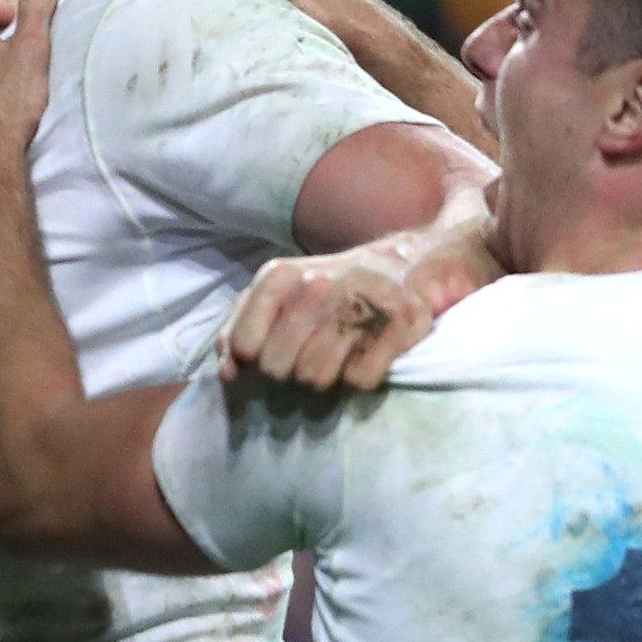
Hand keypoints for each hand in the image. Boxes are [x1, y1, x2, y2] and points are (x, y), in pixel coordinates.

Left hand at [219, 215, 500, 391]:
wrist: (413, 260)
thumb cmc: (336, 286)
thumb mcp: (281, 292)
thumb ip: (242, 326)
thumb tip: (228, 373)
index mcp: (280, 276)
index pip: (244, 346)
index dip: (256, 359)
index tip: (273, 353)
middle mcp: (317, 286)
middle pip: (278, 369)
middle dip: (291, 372)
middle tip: (312, 354)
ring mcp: (359, 304)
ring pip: (316, 379)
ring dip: (326, 378)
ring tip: (340, 354)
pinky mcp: (401, 325)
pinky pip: (359, 381)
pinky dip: (362, 377)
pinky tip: (368, 356)